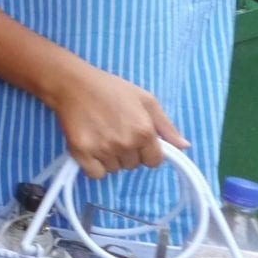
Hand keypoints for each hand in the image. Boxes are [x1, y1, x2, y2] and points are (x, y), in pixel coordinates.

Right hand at [46, 59, 186, 178]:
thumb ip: (166, 125)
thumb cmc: (111, 88)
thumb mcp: (145, 100)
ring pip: (114, 169)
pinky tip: (91, 148)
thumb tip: (185, 146)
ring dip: (110, 158)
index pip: (154, 162)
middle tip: (115, 132)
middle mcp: (125, 143)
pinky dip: (94, 166)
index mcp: (144, 131)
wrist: (72, 83)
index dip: (146, 152)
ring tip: (101, 136)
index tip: (135, 140)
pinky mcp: (81, 152)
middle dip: (127, 153)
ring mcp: (102, 149)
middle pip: (133, 166)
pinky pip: (95, 174)